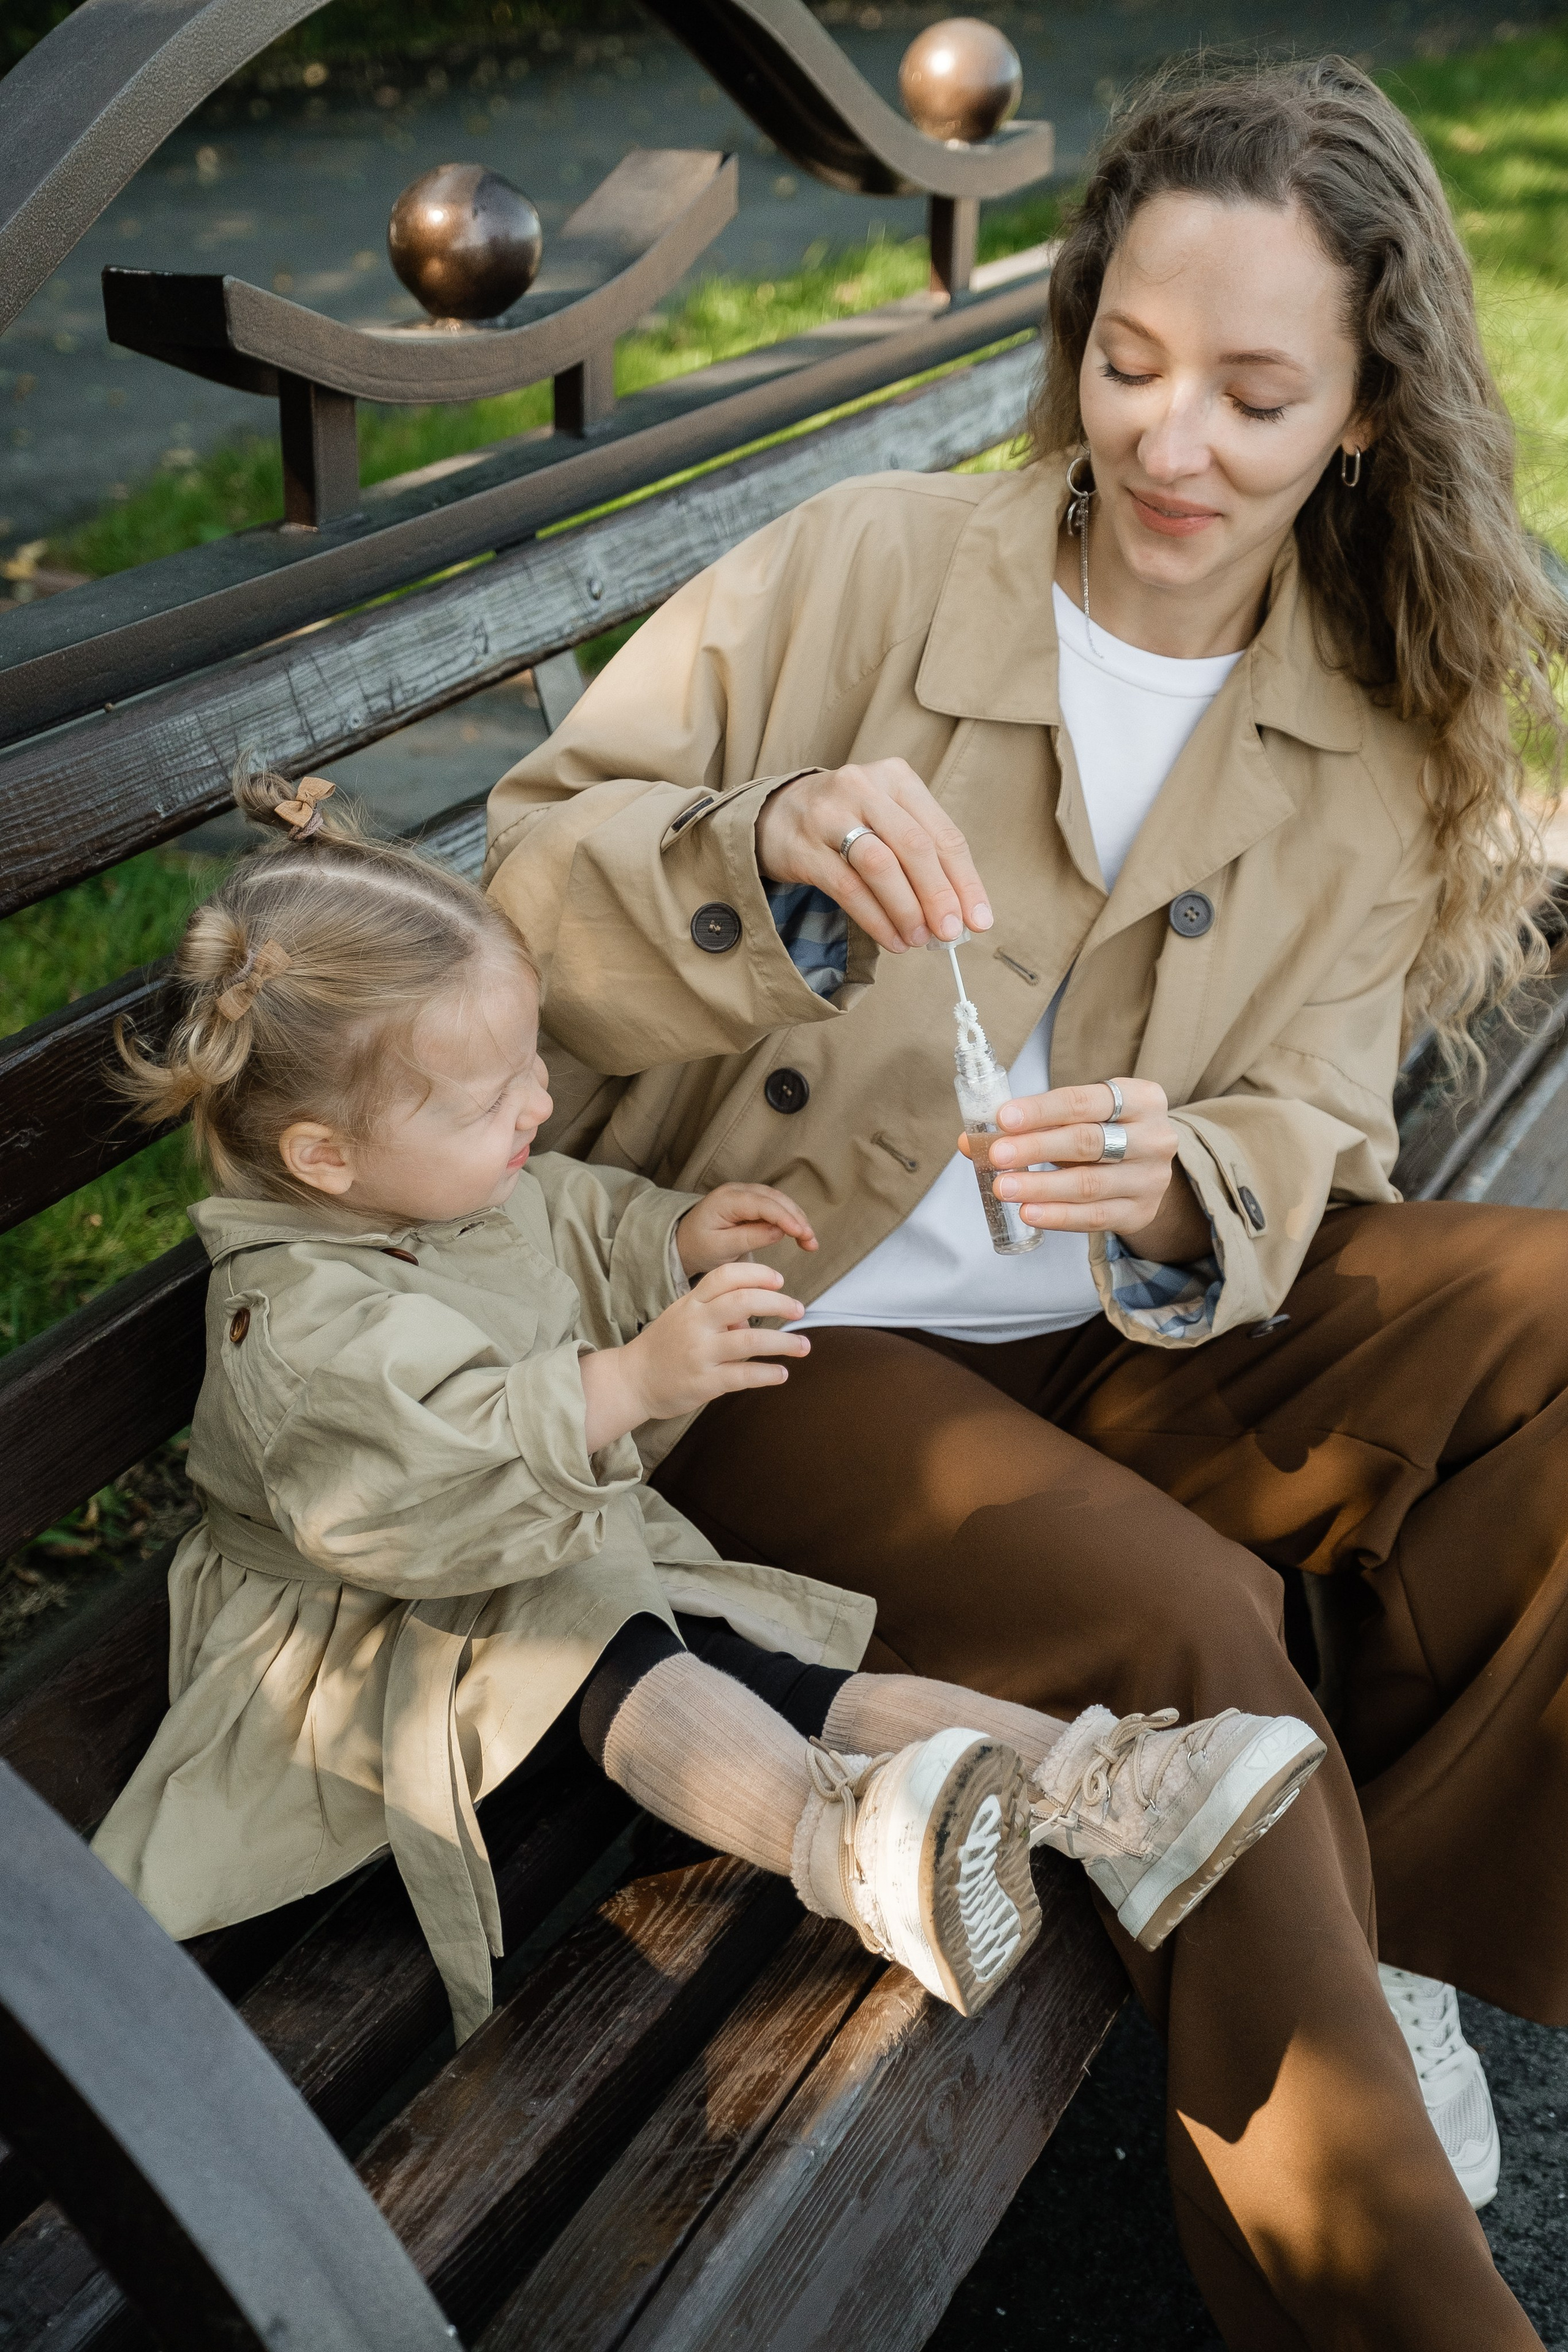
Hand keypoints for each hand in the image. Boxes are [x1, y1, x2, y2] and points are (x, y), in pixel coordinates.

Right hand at [579, 1263, 808, 1449]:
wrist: (630, 1381)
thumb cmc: (663, 1346)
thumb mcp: (683, 1317)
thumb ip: (717, 1311)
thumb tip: (753, 1316)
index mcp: (691, 1303)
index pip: (726, 1275)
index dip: (758, 1274)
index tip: (779, 1281)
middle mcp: (696, 1324)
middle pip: (744, 1301)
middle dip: (779, 1303)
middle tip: (799, 1310)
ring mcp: (700, 1353)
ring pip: (751, 1340)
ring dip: (784, 1342)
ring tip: (804, 1346)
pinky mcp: (705, 1383)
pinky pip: (745, 1375)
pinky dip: (769, 1374)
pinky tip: (782, 1373)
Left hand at [676, 1182, 817, 1275]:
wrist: (685, 1242)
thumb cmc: (698, 1246)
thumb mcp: (721, 1248)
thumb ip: (749, 1238)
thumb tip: (779, 1232)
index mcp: (725, 1200)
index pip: (762, 1204)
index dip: (785, 1218)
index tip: (801, 1233)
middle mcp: (737, 1190)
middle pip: (775, 1198)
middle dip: (797, 1218)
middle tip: (811, 1241)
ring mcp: (745, 1194)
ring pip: (779, 1200)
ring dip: (797, 1218)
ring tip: (810, 1241)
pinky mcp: (752, 1202)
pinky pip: (775, 1206)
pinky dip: (790, 1219)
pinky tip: (800, 1233)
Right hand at [754, 758, 991, 953]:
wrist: (776, 814)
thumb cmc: (848, 822)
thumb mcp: (888, 819)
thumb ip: (922, 857)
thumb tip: (958, 913)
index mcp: (897, 778)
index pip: (942, 833)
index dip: (965, 880)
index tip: (980, 920)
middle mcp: (864, 787)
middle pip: (914, 846)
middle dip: (938, 895)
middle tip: (951, 933)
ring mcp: (829, 814)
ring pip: (880, 865)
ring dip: (906, 909)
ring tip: (918, 940)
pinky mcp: (803, 846)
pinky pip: (847, 888)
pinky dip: (875, 919)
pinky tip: (891, 940)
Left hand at [960, 1078, 1208, 1258]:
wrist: (1145, 1170)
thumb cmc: (1103, 1133)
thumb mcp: (1076, 1119)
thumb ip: (1030, 1125)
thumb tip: (971, 1141)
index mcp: (1141, 1098)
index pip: (1083, 1101)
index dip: (1041, 1110)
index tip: (1003, 1118)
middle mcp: (1154, 1137)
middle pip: (1087, 1141)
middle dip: (1037, 1148)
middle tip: (997, 1155)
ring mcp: (1150, 1179)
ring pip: (1089, 1183)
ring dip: (1041, 1187)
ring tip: (1002, 1187)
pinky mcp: (1140, 1212)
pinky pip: (1094, 1217)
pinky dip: (1057, 1216)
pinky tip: (1028, 1213)